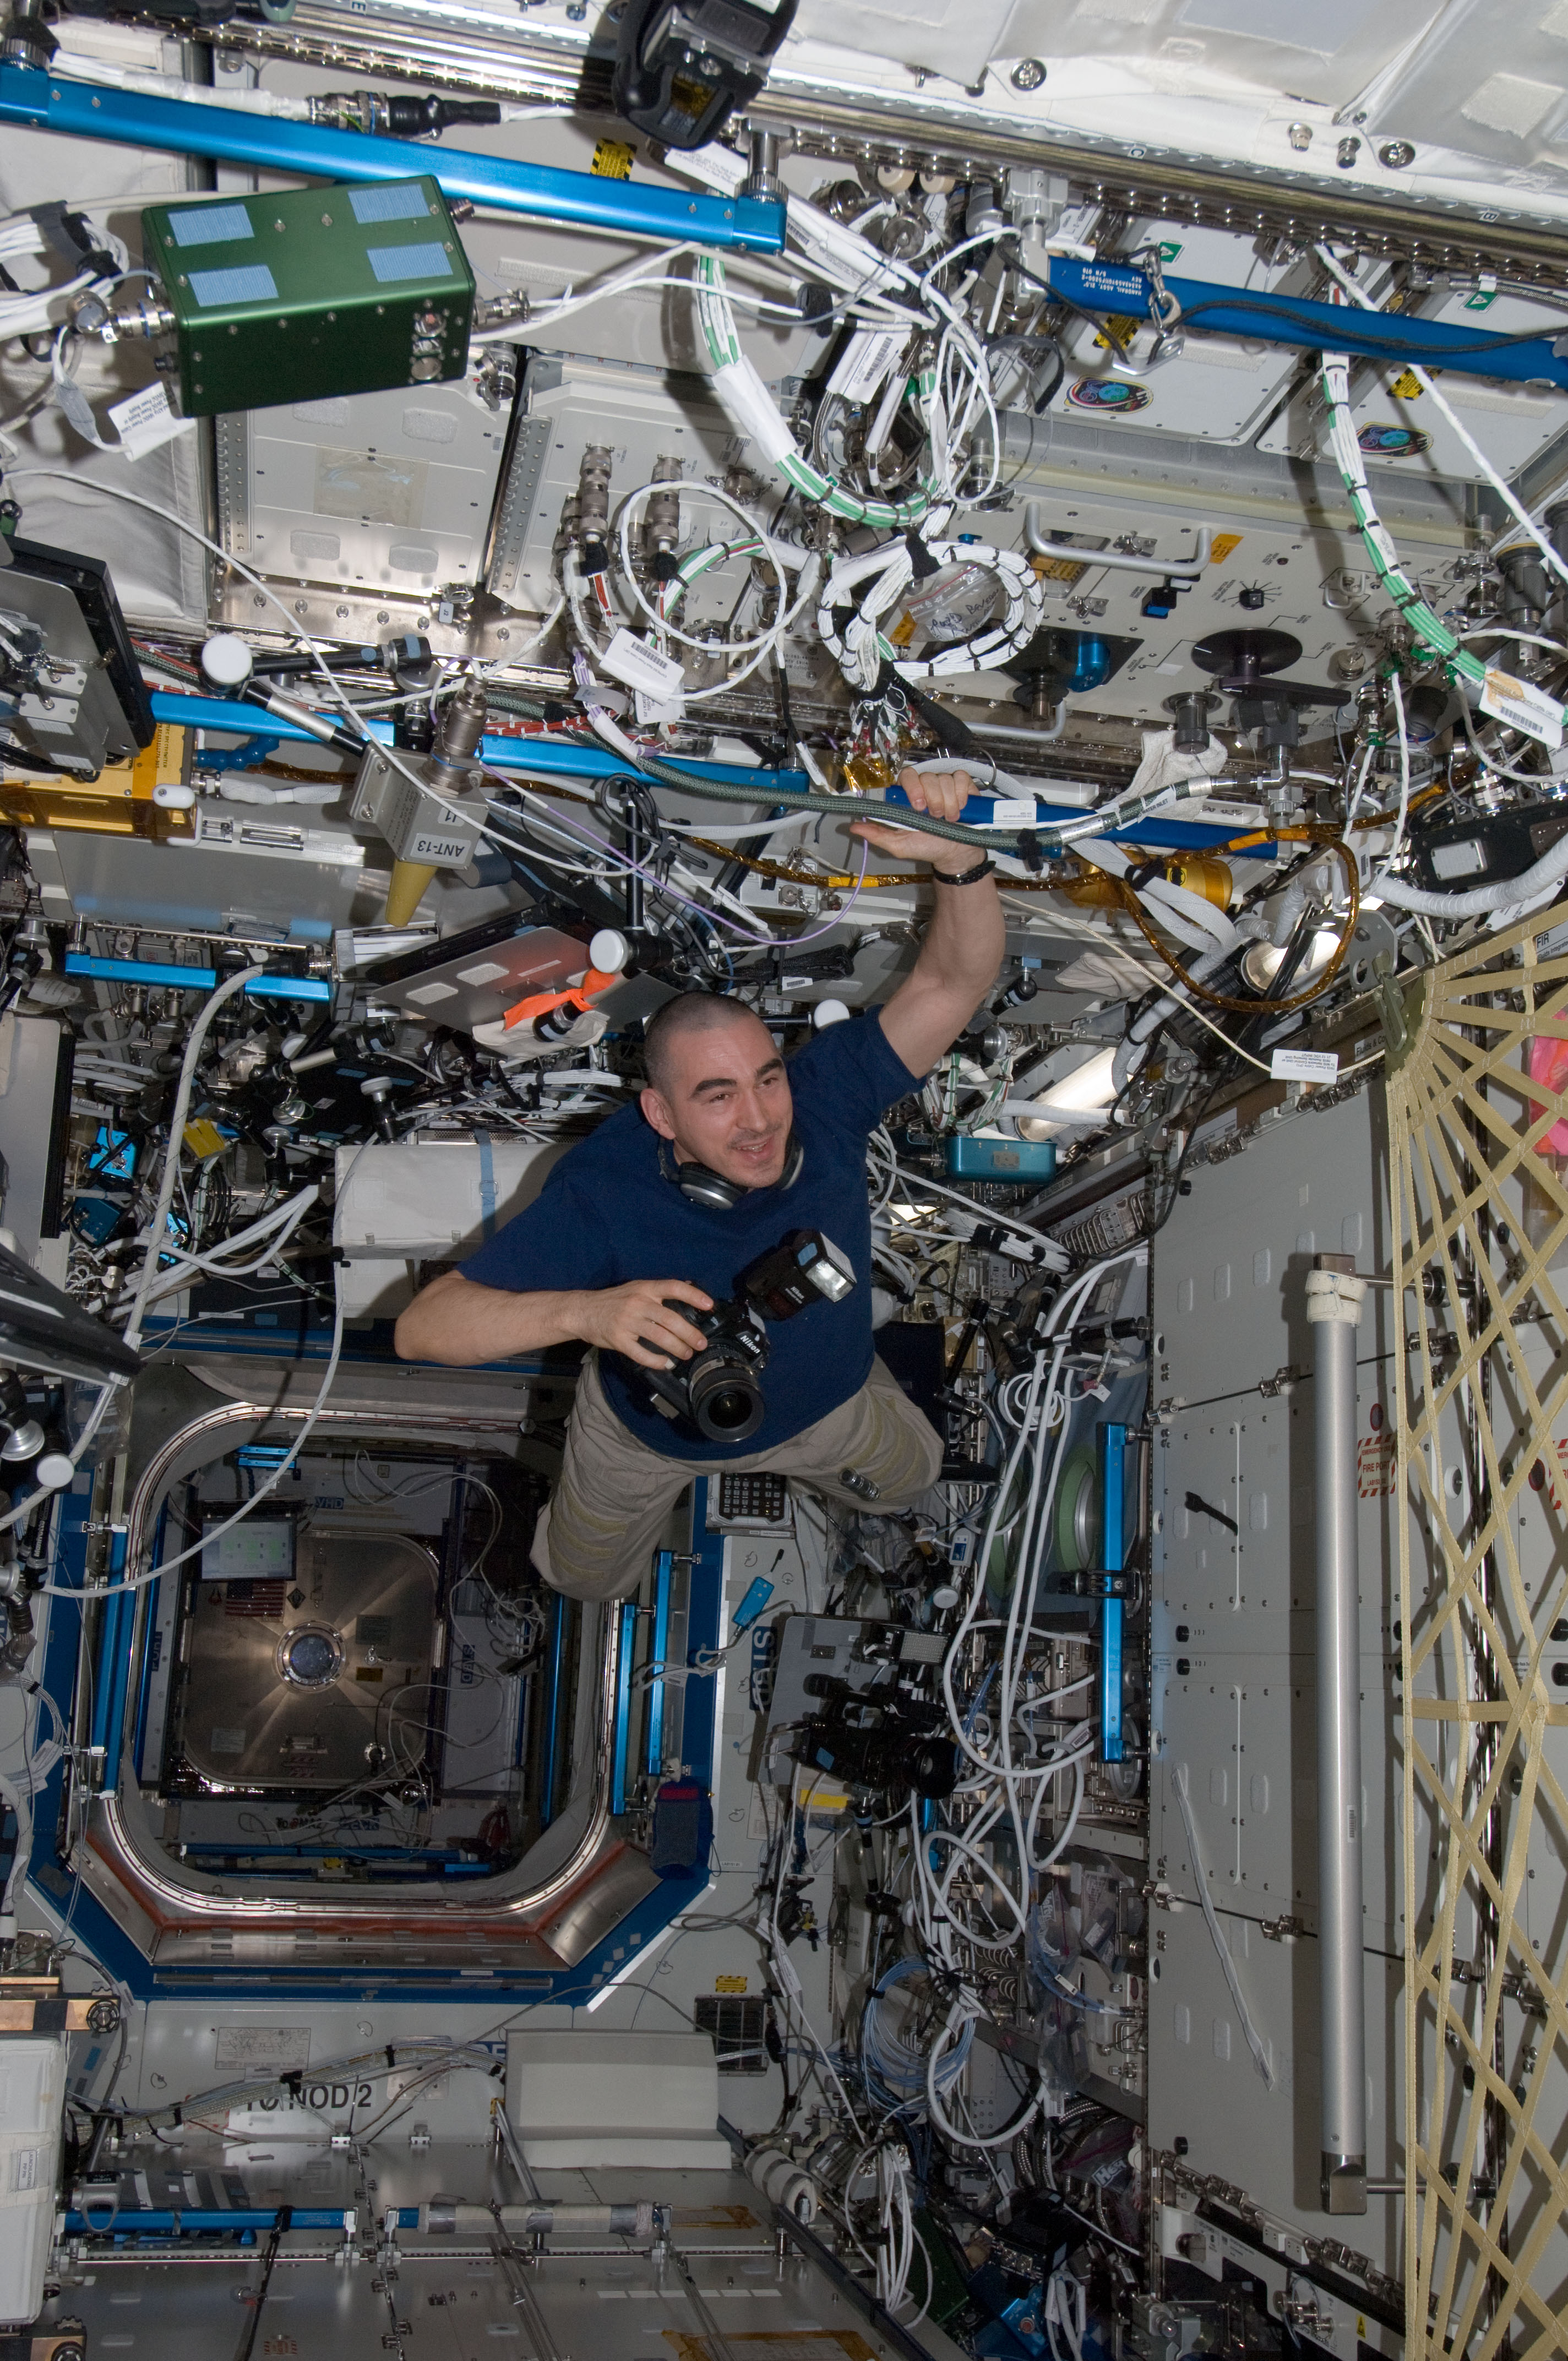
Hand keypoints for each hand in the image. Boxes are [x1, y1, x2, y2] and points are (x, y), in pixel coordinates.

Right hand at [578, 1279, 712, 1368]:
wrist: (582, 1311)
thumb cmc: (613, 1301)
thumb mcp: (636, 1288)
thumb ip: (659, 1290)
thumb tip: (688, 1287)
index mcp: (644, 1288)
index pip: (673, 1287)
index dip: (693, 1295)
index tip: (709, 1305)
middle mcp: (637, 1303)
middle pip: (670, 1318)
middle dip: (689, 1333)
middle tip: (701, 1343)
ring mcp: (627, 1322)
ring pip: (659, 1336)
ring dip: (677, 1348)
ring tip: (686, 1354)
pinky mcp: (619, 1339)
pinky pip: (641, 1353)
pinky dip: (656, 1360)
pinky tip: (665, 1363)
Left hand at [846, 766, 977, 870]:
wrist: (955, 855)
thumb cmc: (927, 847)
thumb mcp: (900, 845)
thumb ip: (878, 835)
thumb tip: (853, 826)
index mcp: (909, 796)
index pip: (906, 776)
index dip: (912, 787)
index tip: (918, 806)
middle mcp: (926, 787)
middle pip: (927, 777)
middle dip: (933, 799)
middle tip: (935, 817)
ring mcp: (945, 785)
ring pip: (945, 780)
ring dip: (948, 803)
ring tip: (948, 819)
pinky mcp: (964, 786)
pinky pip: (961, 780)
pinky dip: (962, 795)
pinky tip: (961, 809)